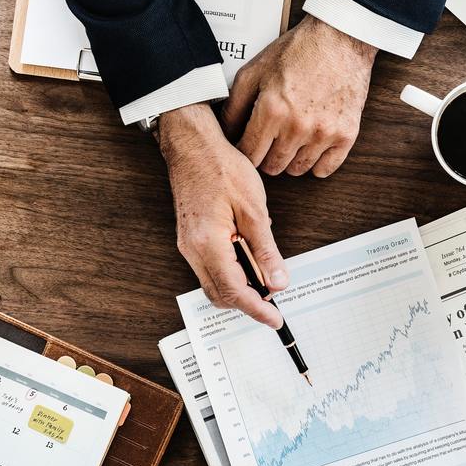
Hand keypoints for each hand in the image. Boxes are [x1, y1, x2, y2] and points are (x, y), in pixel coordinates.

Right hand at [159, 103, 287, 326]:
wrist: (193, 146)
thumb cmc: (222, 168)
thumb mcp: (254, 210)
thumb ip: (266, 250)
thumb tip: (277, 281)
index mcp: (207, 244)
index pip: (233, 291)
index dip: (256, 310)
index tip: (274, 319)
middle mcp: (192, 250)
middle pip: (220, 294)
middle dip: (248, 303)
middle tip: (274, 301)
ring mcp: (188, 245)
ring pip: (214, 283)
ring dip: (240, 287)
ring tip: (266, 277)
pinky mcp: (190, 239)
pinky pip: (210, 268)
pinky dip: (232, 272)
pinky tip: (250, 258)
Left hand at [220, 15, 376, 177]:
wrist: (341, 38)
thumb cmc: (298, 51)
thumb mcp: (255, 71)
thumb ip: (235, 105)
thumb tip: (225, 133)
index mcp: (272, 110)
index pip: (249, 154)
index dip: (244, 153)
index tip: (248, 146)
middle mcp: (297, 126)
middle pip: (272, 167)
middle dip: (265, 157)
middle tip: (269, 141)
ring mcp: (324, 133)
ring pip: (297, 170)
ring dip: (290, 160)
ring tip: (290, 140)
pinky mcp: (346, 134)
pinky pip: (325, 169)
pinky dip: (316, 163)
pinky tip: (311, 147)